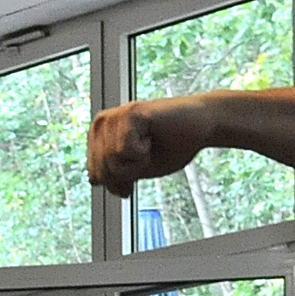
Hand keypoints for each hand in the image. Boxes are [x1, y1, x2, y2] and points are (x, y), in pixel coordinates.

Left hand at [88, 95, 215, 197]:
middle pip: (102, 172)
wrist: (201, 127)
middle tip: (147, 153)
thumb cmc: (171, 147)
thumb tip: (93, 180)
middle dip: (130, 172)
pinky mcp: (129, 113)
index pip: (95, 177)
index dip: (119, 182)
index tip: (139, 166)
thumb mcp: (136, 170)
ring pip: (113, 163)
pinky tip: (152, 134)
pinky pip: (126, 150)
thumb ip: (112, 176)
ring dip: (139, 161)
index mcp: (98, 138)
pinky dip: (144, 151)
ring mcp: (113, 116)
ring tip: (150, 142)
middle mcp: (101, 124)